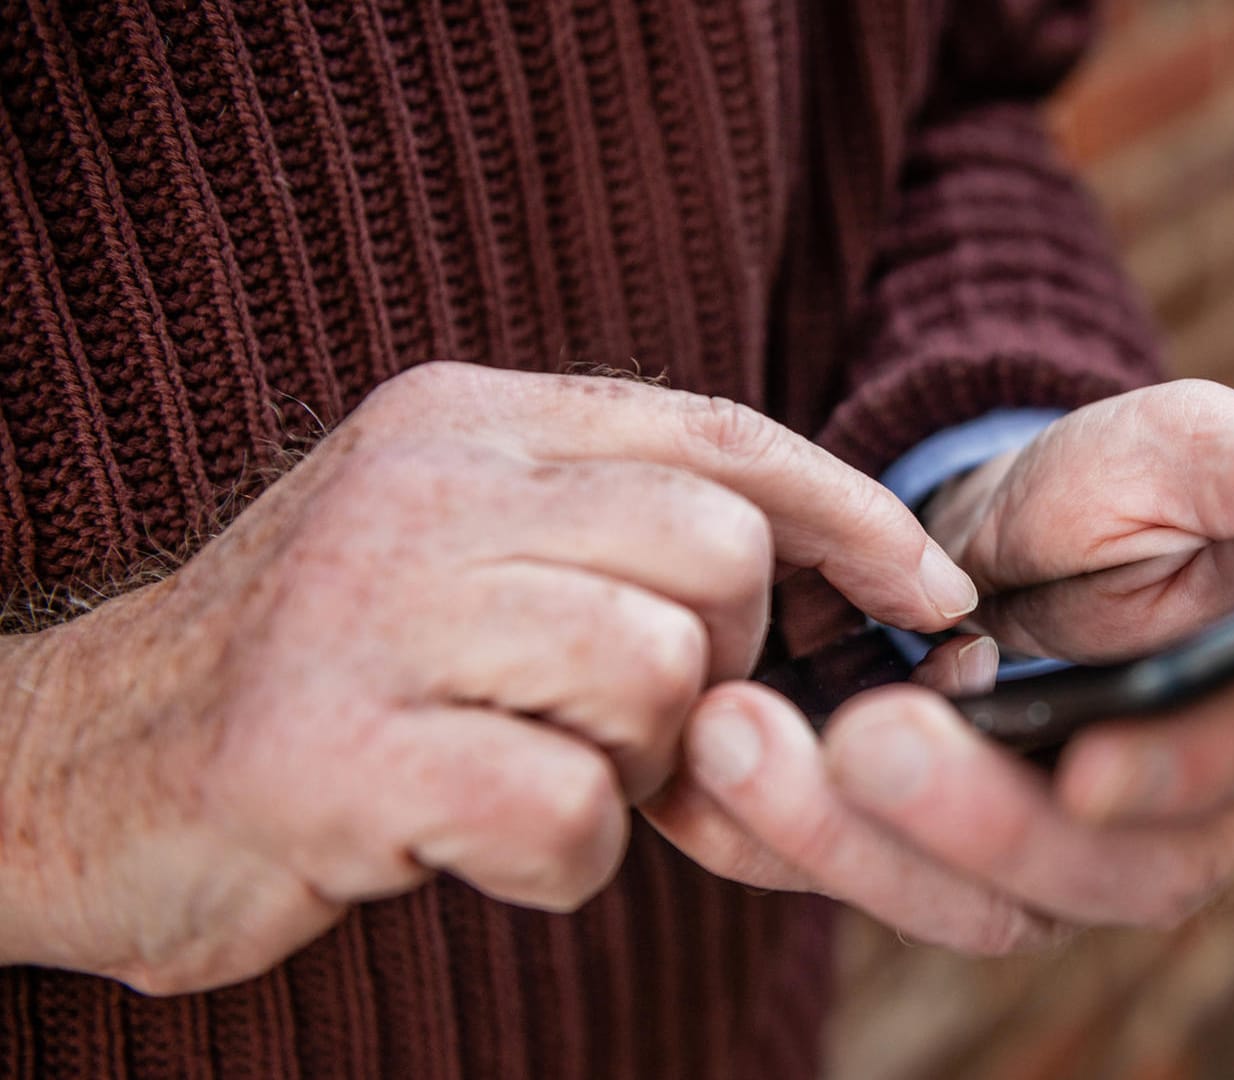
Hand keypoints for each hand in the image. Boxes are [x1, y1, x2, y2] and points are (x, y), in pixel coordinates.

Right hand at [0, 362, 976, 993]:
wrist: (85, 768)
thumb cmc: (329, 672)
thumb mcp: (463, 552)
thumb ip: (614, 536)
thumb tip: (832, 575)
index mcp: (469, 420)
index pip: (721, 435)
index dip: (853, 518)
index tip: (933, 596)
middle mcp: (423, 486)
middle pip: (714, 553)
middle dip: (720, 663)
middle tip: (631, 723)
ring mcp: (371, 611)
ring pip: (657, 674)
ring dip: (631, 765)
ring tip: (531, 770)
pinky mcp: (333, 751)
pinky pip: (567, 806)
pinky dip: (560, 856)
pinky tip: (475, 840)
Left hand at [647, 381, 1233, 951]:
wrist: (1008, 532)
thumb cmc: (1129, 486)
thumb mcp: (1206, 450)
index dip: (1173, 779)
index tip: (1089, 759)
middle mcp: (1179, 817)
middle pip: (1095, 872)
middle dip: (974, 819)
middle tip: (868, 737)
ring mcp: (1059, 857)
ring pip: (971, 903)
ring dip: (849, 841)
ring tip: (740, 739)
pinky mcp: (949, 866)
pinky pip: (871, 883)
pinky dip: (783, 843)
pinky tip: (707, 780)